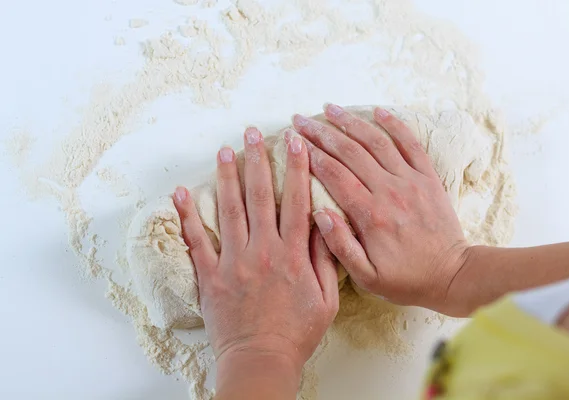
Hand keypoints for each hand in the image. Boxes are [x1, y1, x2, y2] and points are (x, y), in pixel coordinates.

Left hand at [173, 127, 338, 396]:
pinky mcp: (211, 276)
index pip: (296, 201)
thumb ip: (326, 259)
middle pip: (260, 196)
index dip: (297, 168)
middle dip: (258, 160)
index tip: (295, 142)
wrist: (261, 361)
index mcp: (292, 255)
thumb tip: (324, 223)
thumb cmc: (297, 333)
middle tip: (252, 132)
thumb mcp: (327, 299)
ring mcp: (233, 262)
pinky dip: (186, 216)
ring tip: (224, 150)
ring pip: (229, 210)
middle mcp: (262, 251)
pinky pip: (196, 242)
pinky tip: (180, 193)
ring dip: (226, 177)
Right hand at [292, 104, 468, 313]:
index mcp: (370, 215)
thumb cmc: (406, 279)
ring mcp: (410, 181)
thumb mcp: (367, 277)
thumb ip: (340, 246)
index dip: (311, 155)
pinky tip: (378, 110)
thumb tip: (318, 214)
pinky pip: (410, 144)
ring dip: (351, 122)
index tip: (294, 141)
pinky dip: (394, 124)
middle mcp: (389, 191)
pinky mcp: (428, 178)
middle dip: (322, 133)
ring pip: (376, 142)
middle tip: (301, 119)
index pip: (334, 175)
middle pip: (350, 152)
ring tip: (330, 108)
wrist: (452, 276)